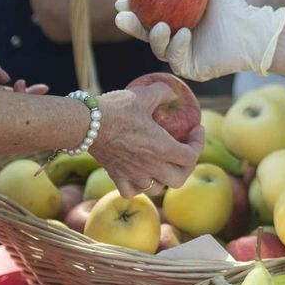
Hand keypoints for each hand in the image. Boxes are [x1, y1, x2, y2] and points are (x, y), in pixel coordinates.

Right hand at [87, 81, 203, 198]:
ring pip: (157, 189)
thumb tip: (174, 93)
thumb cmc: (116, 108)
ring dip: (164, 178)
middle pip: (179, 179)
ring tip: (163, 163)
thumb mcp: (144, 94)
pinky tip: (140, 175)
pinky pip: (132, 191)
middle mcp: (150, 166)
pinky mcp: (116, 177)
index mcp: (162, 148)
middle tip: (185, 150)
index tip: (197, 129)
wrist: (86, 123)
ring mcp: (133, 174)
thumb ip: (163, 93)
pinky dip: (139, 187)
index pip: (191, 156)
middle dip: (187, 166)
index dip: (199, 143)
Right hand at [114, 0, 284, 80]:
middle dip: (131, 26)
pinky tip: (182, 34)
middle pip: (145, 34)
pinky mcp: (191, 68)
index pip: (147, 15)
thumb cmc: (233, 4)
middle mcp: (174, 37)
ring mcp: (182, 54)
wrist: (251, 29)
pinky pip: (176, 60)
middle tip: (122, 17)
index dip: (133, 9)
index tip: (122, 0)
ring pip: (157, 49)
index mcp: (175, 19)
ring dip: (154, 38)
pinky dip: (176, 47)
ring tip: (160, 26)